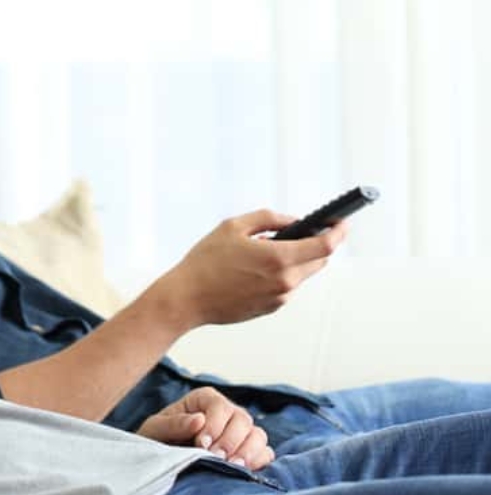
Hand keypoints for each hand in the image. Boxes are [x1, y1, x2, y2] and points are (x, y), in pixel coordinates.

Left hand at [136, 387, 274, 470]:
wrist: (163, 457)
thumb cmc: (159, 438)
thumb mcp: (156, 428)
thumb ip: (174, 423)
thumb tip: (199, 420)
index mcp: (205, 399)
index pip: (221, 406)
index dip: (215, 425)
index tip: (201, 444)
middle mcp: (227, 412)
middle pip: (243, 420)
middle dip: (230, 441)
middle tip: (216, 458)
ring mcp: (240, 432)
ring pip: (258, 436)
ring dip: (247, 452)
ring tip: (231, 466)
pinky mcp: (249, 451)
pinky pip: (265, 453)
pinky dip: (259, 462)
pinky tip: (243, 471)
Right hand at [151, 209, 346, 328]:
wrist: (187, 299)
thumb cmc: (205, 262)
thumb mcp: (233, 227)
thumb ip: (267, 218)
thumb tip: (292, 221)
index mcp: (278, 258)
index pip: (325, 246)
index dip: (338, 232)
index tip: (342, 223)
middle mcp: (285, 281)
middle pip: (319, 261)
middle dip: (316, 245)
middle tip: (303, 233)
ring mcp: (279, 298)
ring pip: (301, 274)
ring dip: (294, 260)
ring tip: (265, 250)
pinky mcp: (270, 308)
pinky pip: (285, 287)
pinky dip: (279, 274)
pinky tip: (254, 270)